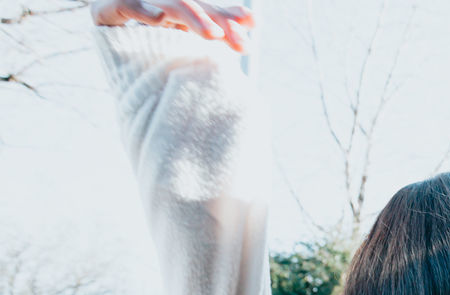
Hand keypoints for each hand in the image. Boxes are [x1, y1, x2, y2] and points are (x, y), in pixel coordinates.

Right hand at [90, 1, 254, 52]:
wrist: (101, 28)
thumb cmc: (146, 39)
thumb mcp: (182, 36)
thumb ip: (212, 26)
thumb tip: (255, 21)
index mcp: (179, 6)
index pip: (208, 8)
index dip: (229, 15)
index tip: (253, 24)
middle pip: (192, 5)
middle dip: (217, 21)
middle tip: (237, 41)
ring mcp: (135, 0)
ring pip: (167, 5)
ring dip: (191, 17)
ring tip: (212, 35)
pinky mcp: (107, 7)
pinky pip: (126, 6)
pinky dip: (143, 10)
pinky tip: (158, 19)